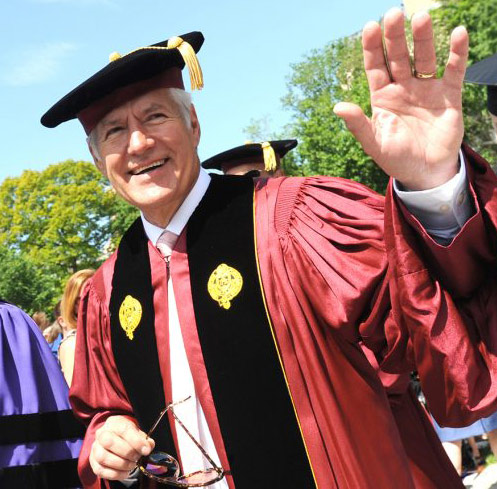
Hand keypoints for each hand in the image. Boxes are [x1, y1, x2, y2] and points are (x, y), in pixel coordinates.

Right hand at [89, 415, 154, 480]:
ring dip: (121, 464)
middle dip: (127, 452)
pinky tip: (125, 472)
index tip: (146, 450)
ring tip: (132, 465)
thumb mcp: (136, 432)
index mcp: (114, 423)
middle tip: (137, 458)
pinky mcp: (92, 462)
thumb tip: (148, 446)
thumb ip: (144, 439)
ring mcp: (95, 448)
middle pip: (109, 442)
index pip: (123, 429)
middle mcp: (101, 434)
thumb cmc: (126, 434)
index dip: (136, 441)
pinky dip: (115, 474)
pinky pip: (100, 470)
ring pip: (103, 457)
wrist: (113, 437)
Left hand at [334, 8, 468, 189]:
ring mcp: (426, 89)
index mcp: (382, 97)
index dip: (373, 48)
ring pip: (424, 58)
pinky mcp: (449, 95)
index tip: (370, 27)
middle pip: (399, 56)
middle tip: (394, 14)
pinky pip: (453, 70)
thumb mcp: (374, 144)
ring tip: (421, 18)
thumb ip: (358, 125)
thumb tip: (337, 107)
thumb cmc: (396, 158)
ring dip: (423, 39)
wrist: (426, 172)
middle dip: (395, 37)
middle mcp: (403, 87)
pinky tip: (458, 33)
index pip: (376, 66)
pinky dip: (457, 53)